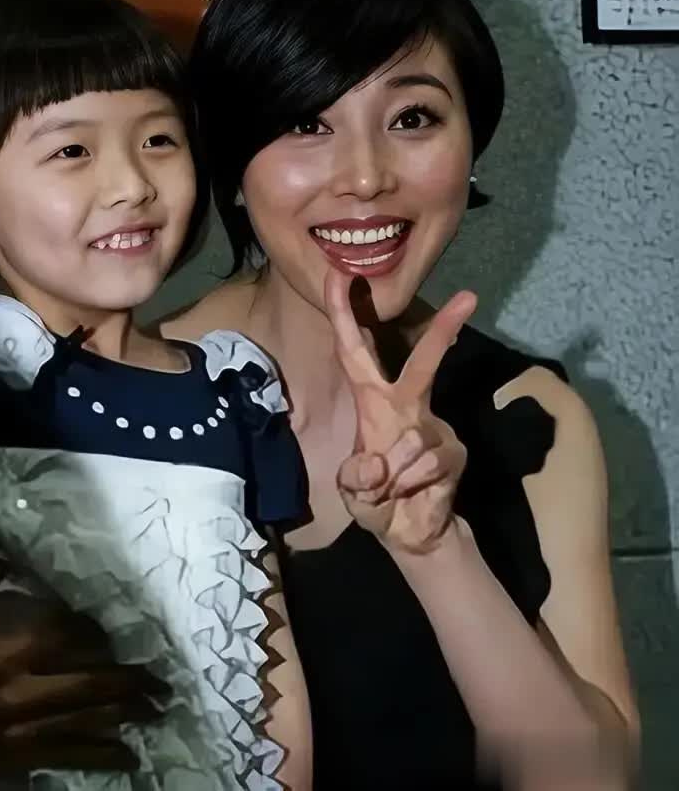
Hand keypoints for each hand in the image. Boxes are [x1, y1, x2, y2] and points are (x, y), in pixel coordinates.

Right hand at [0, 548, 167, 771]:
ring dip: (124, 714)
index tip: (108, 629)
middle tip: (161, 679)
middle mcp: (17, 696)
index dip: (88, 632)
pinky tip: (130, 755)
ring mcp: (22, 733)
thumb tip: (1, 546)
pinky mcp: (21, 758)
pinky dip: (101, 756)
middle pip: (84, 685)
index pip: (58, 639)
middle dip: (126, 681)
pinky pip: (68, 756)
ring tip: (157, 708)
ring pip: (84, 722)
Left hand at [325, 271, 476, 554]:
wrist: (409, 533)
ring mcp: (432, 427)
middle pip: (421, 362)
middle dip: (442, 331)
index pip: (354, 351)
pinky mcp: (455, 451)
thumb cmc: (374, 500)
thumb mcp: (353, 493)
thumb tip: (373, 462)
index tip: (339, 275)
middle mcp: (403, 405)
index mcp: (370, 401)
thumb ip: (356, 480)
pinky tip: (413, 494)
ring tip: (391, 490)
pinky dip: (414, 485)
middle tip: (468, 298)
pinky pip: (431, 464)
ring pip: (416, 438)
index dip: (344, 315)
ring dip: (396, 473)